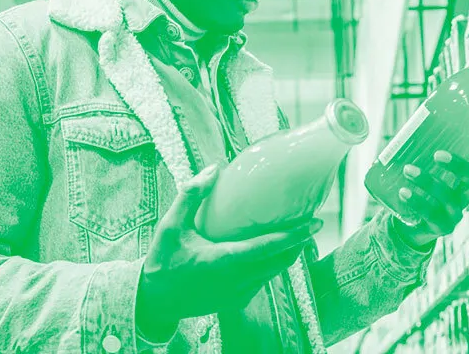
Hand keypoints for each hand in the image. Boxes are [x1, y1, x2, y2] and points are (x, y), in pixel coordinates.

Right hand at [136, 165, 322, 339]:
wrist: (154, 301)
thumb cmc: (163, 260)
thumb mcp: (170, 226)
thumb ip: (191, 196)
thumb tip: (215, 168)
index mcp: (224, 261)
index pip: (268, 248)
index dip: (294, 236)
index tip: (314, 224)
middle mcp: (237, 281)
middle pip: (279, 261)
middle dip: (298, 243)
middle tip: (310, 222)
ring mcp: (238, 294)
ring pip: (273, 272)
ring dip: (286, 254)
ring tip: (297, 233)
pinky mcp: (236, 301)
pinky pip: (262, 281)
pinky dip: (272, 265)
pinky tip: (271, 250)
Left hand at [393, 150, 468, 247]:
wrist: (412, 227)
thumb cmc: (420, 192)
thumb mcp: (425, 175)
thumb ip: (424, 157)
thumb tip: (409, 129)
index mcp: (463, 182)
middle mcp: (464, 198)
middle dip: (455, 166)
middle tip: (435, 154)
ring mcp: (455, 214)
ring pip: (447, 197)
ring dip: (427, 181)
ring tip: (407, 170)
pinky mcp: (441, 228)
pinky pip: (430, 214)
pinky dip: (416, 202)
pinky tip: (403, 192)